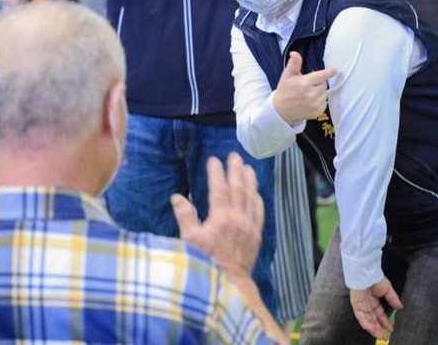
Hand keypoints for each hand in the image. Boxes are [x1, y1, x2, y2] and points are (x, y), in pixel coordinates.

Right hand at [171, 153, 262, 278]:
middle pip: (238, 188)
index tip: (214, 160)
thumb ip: (185, 217)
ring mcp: (249, 226)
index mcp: (220, 217)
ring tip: (248, 167)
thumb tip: (177, 197)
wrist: (229, 282)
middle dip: (236, 170)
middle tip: (234, 156)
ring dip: (250, 181)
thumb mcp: (190, 241)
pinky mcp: (256, 236)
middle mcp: (237, 218)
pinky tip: (257, 193)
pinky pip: (259, 213)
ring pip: (251, 198)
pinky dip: (258, 200)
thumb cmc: (205, 262)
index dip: (217, 172)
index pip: (219, 188)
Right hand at [273, 52, 335, 123]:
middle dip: (318, 83)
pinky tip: (311, 101)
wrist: (281, 111)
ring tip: (308, 94)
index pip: (321, 76)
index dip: (329, 72)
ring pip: (325, 93)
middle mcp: (311, 94)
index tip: (334, 70)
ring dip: (320, 92)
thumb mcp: (287, 76)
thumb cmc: (284, 91)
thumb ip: (294, 64)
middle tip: (308, 85)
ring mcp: (315, 104)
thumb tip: (294, 53)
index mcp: (304, 83)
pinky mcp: (318, 111)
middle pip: (324, 84)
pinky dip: (320, 101)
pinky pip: (325, 102)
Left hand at [350, 277, 403, 339]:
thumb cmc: (376, 279)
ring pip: (367, 321)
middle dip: (379, 328)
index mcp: (374, 301)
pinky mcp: (357, 306)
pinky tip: (373, 330)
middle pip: (373, 319)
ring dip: (374, 329)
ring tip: (381, 336)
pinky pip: (361, 318)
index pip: (379, 314)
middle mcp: (367, 305)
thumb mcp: (388, 290)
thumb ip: (393, 299)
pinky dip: (367, 324)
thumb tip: (400, 307)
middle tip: (385, 336)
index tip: (391, 329)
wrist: (367, 274)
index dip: (385, 322)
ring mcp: (362, 306)